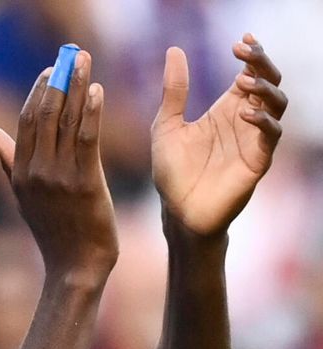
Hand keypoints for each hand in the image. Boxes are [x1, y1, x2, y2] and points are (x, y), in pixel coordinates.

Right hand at [0, 51, 117, 277]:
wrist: (75, 267)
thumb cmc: (54, 232)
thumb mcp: (23, 196)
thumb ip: (8, 161)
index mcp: (20, 173)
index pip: (26, 121)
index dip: (38, 91)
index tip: (51, 70)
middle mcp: (35, 171)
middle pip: (45, 114)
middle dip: (59, 80)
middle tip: (72, 57)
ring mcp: (59, 177)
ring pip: (66, 121)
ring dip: (77, 87)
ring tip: (86, 63)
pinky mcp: (85, 183)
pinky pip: (87, 139)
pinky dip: (91, 112)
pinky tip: (97, 92)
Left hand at [152, 33, 287, 235]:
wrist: (177, 211)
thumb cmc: (172, 171)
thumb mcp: (166, 125)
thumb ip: (174, 91)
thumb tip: (175, 49)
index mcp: (226, 110)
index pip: (249, 74)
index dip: (251, 55)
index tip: (240, 41)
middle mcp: (245, 121)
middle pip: (268, 83)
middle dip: (262, 64)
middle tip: (245, 52)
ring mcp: (254, 141)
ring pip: (277, 105)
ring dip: (265, 89)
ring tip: (243, 81)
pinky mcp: (257, 161)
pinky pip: (272, 136)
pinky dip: (263, 121)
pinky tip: (244, 113)